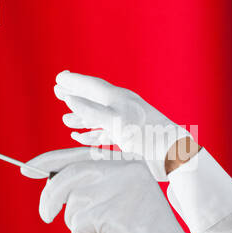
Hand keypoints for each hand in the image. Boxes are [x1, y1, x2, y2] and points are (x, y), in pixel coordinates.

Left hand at [21, 147, 194, 232]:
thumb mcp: (122, 203)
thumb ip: (94, 188)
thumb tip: (51, 183)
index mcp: (129, 164)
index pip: (80, 155)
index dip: (50, 161)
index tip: (27, 168)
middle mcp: (124, 170)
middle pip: (68, 176)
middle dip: (50, 197)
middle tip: (45, 215)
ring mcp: (117, 189)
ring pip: (72, 205)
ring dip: (80, 227)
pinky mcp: (108, 211)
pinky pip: (77, 226)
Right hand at [52, 70, 193, 181]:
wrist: (174, 155)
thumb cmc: (147, 136)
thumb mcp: (117, 122)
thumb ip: (91, 111)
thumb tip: (68, 97)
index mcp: (119, 99)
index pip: (92, 86)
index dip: (74, 82)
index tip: (58, 78)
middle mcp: (122, 108)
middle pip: (93, 98)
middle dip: (75, 95)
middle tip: (57, 90)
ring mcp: (126, 123)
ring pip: (98, 118)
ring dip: (80, 118)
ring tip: (64, 120)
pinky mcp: (130, 140)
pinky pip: (105, 134)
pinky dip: (91, 135)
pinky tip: (82, 138)